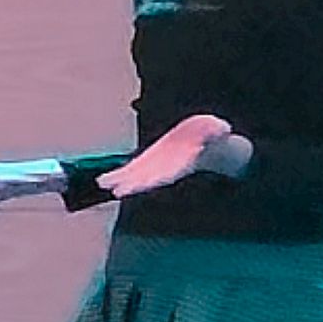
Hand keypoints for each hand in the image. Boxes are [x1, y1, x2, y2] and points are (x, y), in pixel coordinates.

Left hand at [97, 114, 243, 196]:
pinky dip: (117, 176)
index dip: (158, 178)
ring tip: (103, 184)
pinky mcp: (147, 162)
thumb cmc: (210, 134)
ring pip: (136, 177)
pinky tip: (102, 181)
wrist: (202, 137)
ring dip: (120, 182)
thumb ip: (216, 132)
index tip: (147, 184)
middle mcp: (169, 168)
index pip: (170, 172)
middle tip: (120, 191)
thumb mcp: (216, 130)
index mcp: (184, 162)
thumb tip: (220, 130)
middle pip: (151, 179)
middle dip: (136, 184)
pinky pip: (130, 171)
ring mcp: (157, 167)